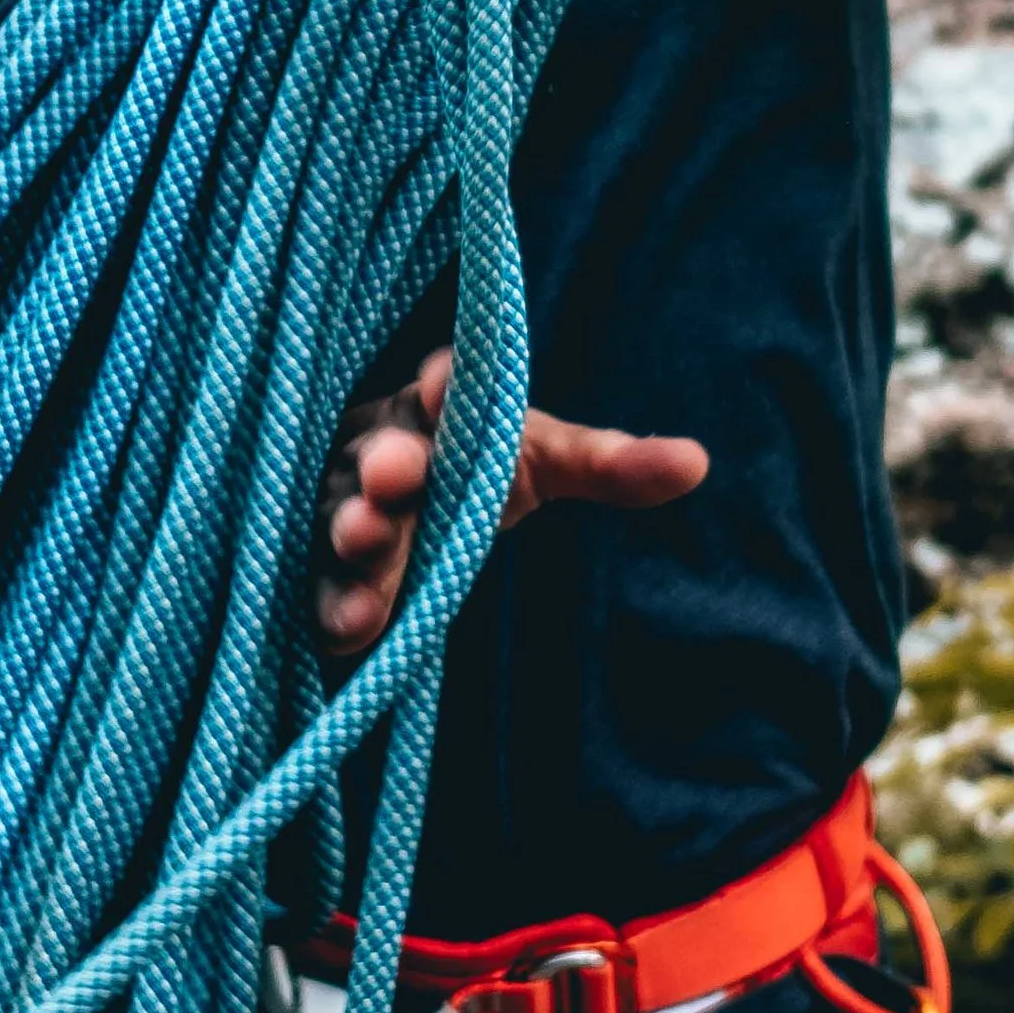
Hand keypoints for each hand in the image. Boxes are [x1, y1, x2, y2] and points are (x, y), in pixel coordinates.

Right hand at [312, 347, 707, 656]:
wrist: (394, 518)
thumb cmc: (472, 473)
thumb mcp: (541, 462)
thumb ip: (609, 464)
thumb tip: (697, 463)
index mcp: (435, 407)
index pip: (439, 386)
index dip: (443, 384)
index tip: (444, 382)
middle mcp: (376, 449)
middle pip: (379, 454)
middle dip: (386, 465)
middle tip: (396, 474)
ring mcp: (336, 509)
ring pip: (339, 518)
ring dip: (352, 536)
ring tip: (362, 545)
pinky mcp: (316, 572)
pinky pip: (320, 587)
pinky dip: (335, 606)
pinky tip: (352, 631)